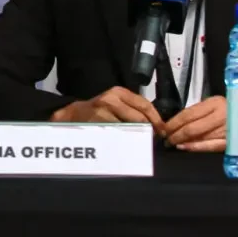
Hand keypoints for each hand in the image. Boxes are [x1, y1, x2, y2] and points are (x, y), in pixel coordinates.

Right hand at [50, 86, 164, 134]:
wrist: (75, 114)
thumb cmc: (100, 110)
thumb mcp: (117, 102)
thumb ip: (134, 109)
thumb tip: (158, 125)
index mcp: (119, 92)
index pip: (145, 106)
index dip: (157, 120)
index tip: (162, 131)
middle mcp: (111, 99)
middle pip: (140, 118)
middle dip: (150, 131)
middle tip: (153, 139)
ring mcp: (102, 113)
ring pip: (130, 128)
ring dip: (139, 137)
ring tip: (141, 143)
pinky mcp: (97, 125)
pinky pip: (118, 136)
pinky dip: (126, 142)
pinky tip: (127, 144)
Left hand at [162, 96, 225, 151]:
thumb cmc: (229, 110)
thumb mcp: (213, 105)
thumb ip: (197, 112)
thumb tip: (175, 123)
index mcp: (215, 103)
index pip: (188, 114)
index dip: (172, 122)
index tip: (163, 128)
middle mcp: (222, 115)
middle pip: (192, 127)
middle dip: (175, 134)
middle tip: (165, 138)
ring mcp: (228, 130)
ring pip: (200, 137)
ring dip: (183, 141)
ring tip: (172, 143)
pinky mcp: (233, 143)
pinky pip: (211, 146)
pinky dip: (196, 147)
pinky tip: (184, 147)